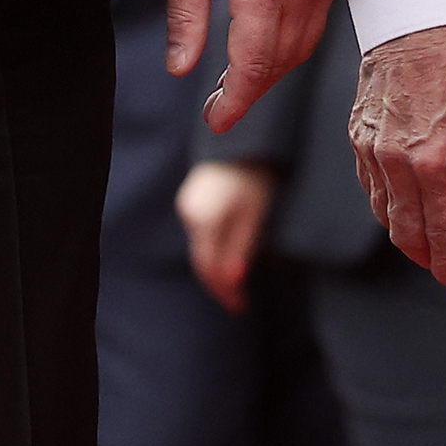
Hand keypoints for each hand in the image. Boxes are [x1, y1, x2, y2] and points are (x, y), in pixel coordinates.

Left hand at [163, 0, 343, 135]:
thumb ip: (186, 16)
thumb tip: (182, 68)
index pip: (253, 66)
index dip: (234, 101)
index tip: (215, 121)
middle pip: (283, 62)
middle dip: (252, 91)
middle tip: (220, 105)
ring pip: (305, 44)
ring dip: (275, 69)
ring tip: (241, 78)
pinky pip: (318, 16)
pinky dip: (294, 40)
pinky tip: (269, 40)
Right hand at [174, 160, 280, 314]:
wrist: (245, 139)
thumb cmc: (257, 173)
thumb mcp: (256, 212)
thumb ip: (242, 247)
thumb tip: (233, 281)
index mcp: (204, 219)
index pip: (209, 267)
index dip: (225, 291)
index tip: (240, 306)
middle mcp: (190, 214)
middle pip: (202, 260)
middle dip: (220, 284)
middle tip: (239, 304)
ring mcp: (188, 206)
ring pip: (200, 248)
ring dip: (217, 268)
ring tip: (237, 288)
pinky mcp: (192, 201)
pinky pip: (201, 234)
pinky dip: (214, 251)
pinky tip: (228, 259)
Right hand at [351, 20, 445, 299]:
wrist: (416, 9)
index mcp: (436, 158)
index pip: (445, 233)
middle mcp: (397, 161)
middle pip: (409, 234)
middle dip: (433, 258)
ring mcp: (371, 148)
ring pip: (386, 216)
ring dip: (411, 235)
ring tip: (438, 232)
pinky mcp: (358, 134)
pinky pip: (370, 188)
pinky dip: (388, 207)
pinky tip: (407, 203)